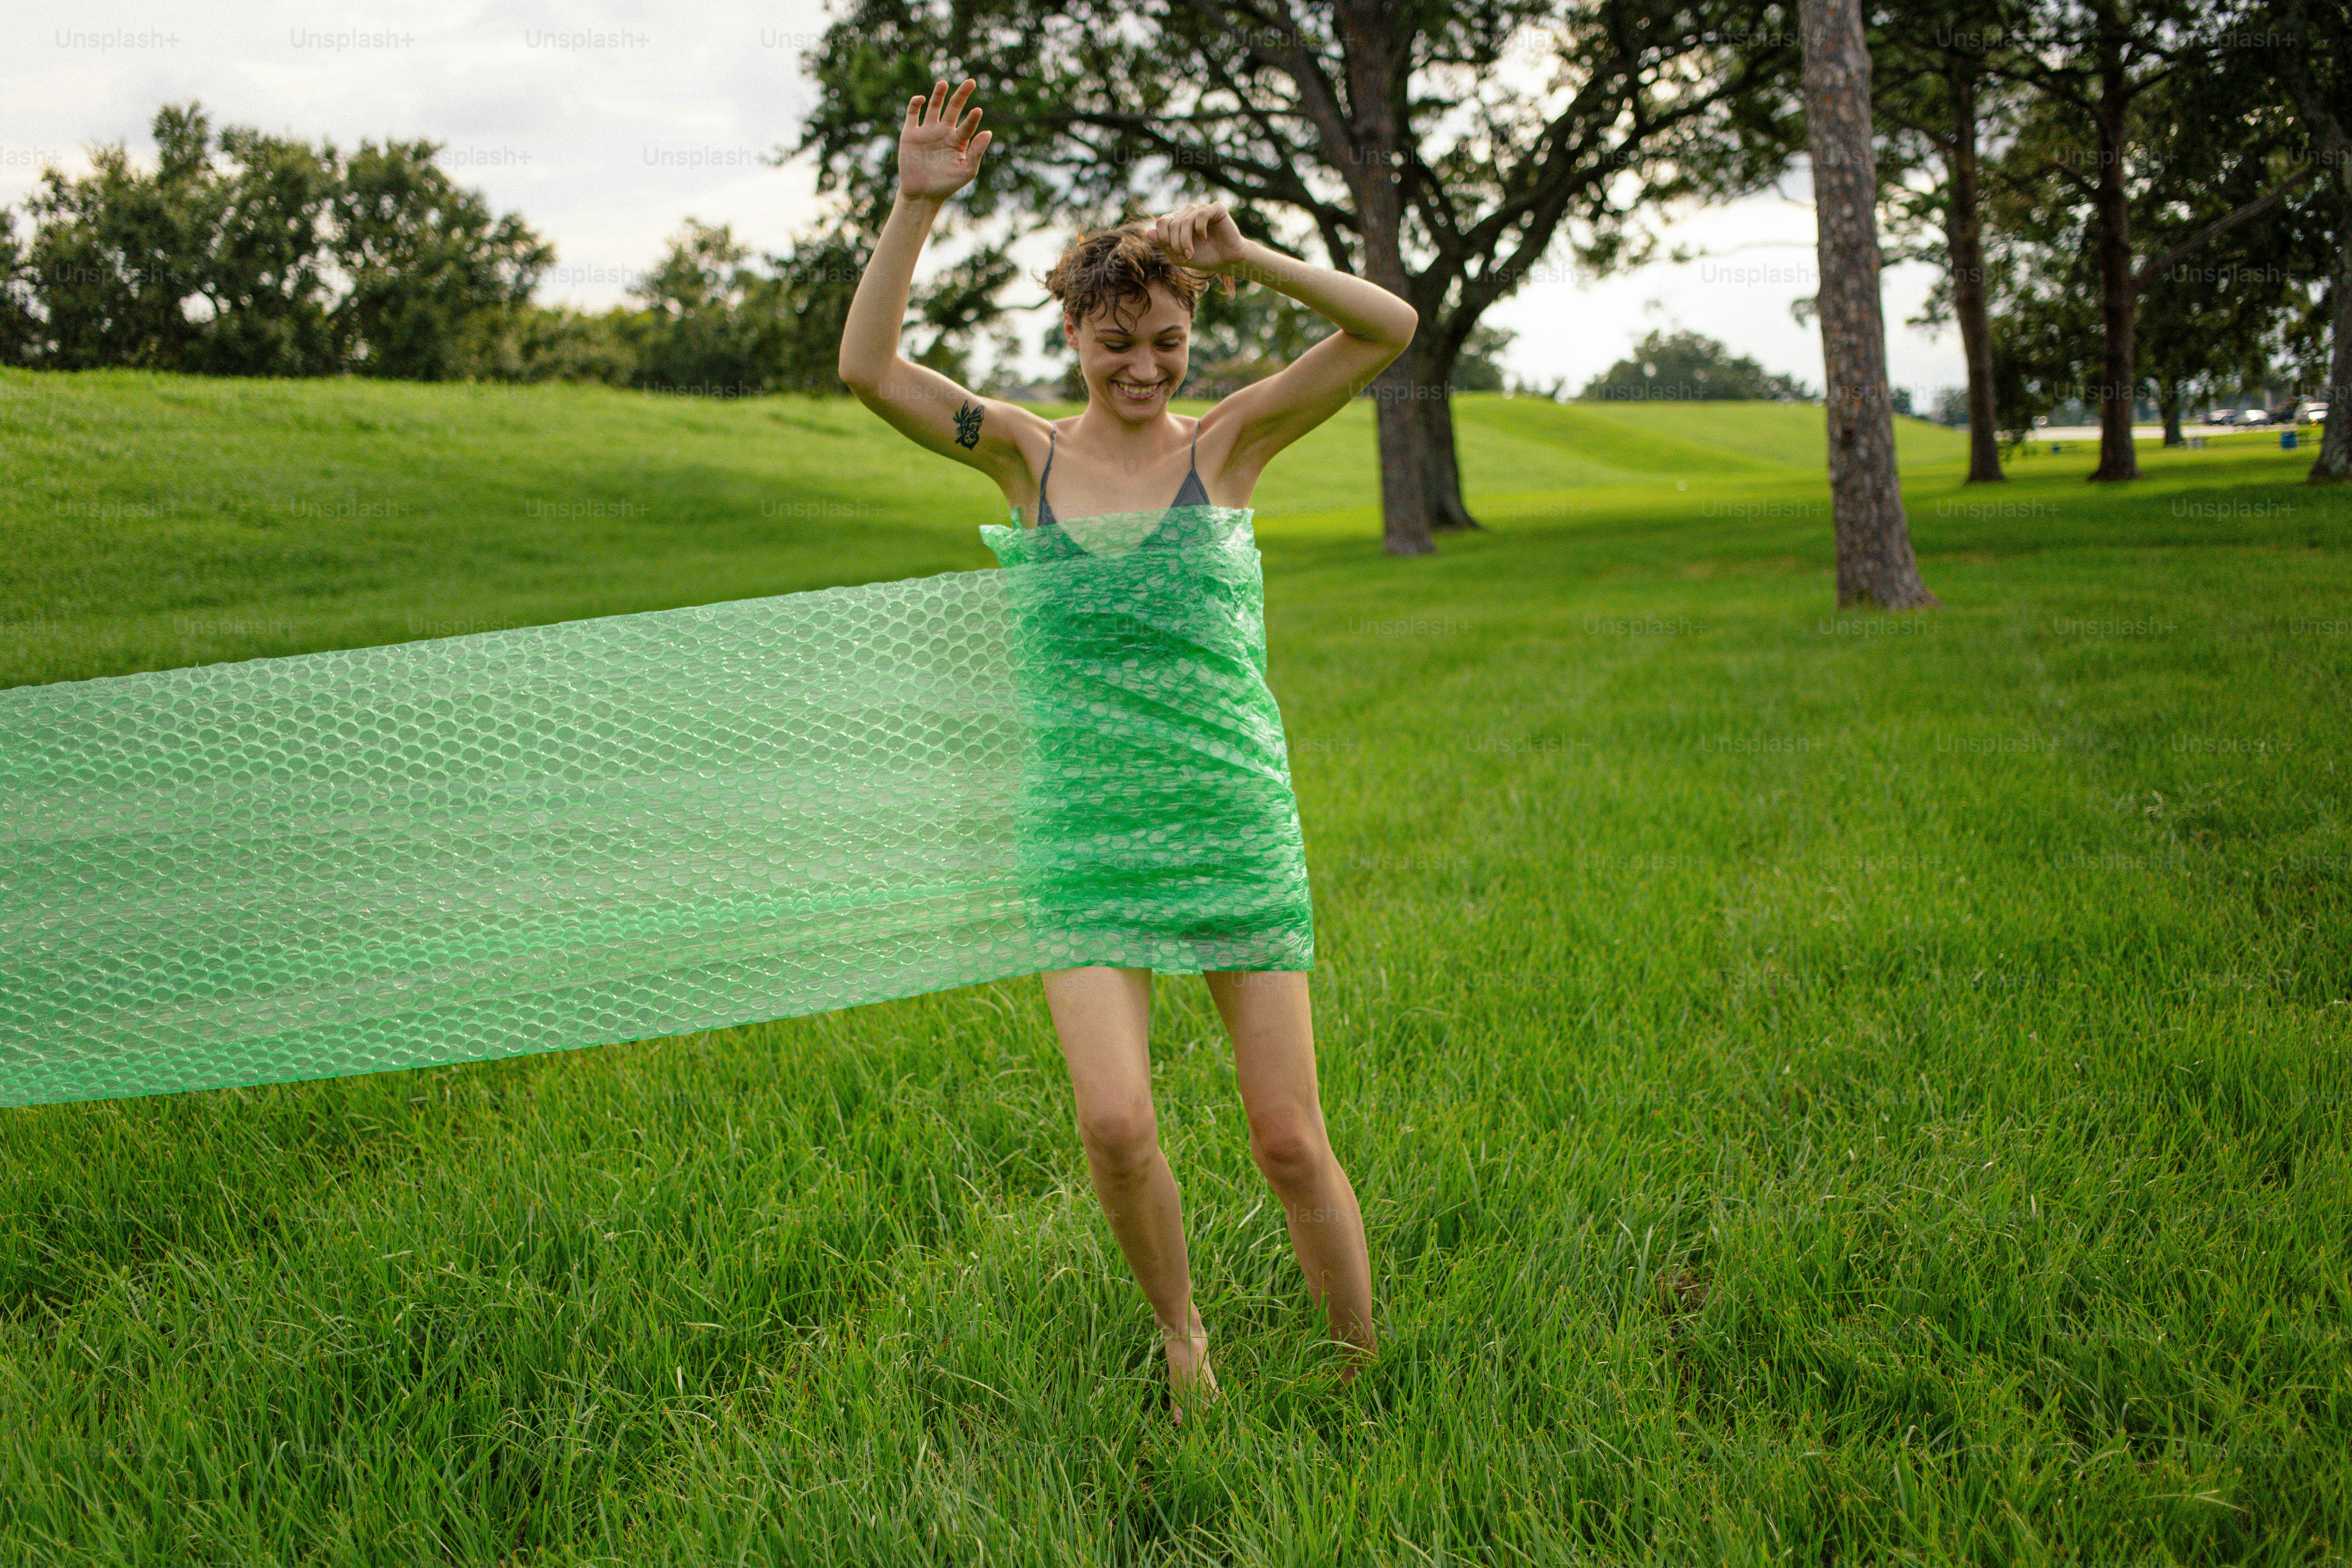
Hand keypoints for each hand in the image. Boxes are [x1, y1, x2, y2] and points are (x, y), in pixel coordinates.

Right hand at [898, 78, 991, 201]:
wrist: (921, 195)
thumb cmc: (946, 186)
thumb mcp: (966, 171)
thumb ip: (976, 152)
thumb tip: (988, 132)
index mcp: (958, 141)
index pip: (968, 125)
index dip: (973, 118)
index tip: (978, 111)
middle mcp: (943, 132)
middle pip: (954, 108)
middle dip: (961, 95)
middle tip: (971, 81)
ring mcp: (927, 132)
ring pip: (934, 107)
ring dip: (939, 94)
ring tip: (944, 83)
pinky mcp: (910, 134)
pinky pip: (912, 114)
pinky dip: (916, 104)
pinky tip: (922, 99)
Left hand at [1147, 201, 1247, 273]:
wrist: (1227, 261)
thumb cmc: (1204, 257)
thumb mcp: (1179, 256)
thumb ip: (1164, 245)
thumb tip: (1148, 232)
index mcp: (1178, 221)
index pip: (1162, 222)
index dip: (1163, 238)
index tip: (1173, 253)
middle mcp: (1189, 212)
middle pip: (1172, 223)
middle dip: (1176, 243)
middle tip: (1185, 256)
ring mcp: (1202, 209)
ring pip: (1185, 220)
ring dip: (1185, 240)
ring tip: (1191, 253)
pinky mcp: (1216, 208)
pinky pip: (1201, 213)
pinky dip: (1200, 228)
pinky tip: (1204, 237)